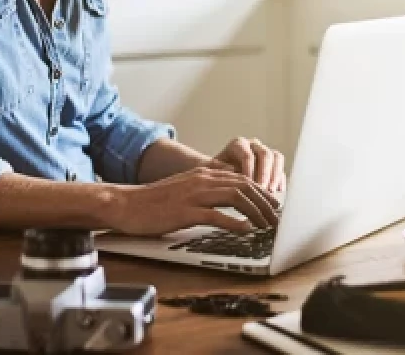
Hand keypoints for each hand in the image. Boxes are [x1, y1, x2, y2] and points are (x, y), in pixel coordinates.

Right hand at [110, 166, 280, 235]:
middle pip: (244, 186)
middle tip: (277, 218)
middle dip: (265, 203)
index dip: (262, 192)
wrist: (126, 204)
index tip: (274, 206)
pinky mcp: (184, 211)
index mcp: (204, 173)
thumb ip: (207, 187)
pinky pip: (215, 215)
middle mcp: (202, 180)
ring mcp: (194, 194)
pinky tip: (245, 230)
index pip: (242, 179)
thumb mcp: (186, 187)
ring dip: (255, 212)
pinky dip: (234, 222)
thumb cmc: (154, 201)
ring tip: (267, 226)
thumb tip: (231, 193)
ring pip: (235, 198)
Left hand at [207, 136, 285, 194]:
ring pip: (276, 158)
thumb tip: (235, 177)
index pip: (247, 154)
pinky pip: (281, 167)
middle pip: (265, 154)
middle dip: (265, 173)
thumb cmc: (212, 174)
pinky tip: (279, 191)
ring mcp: (264, 153)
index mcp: (238, 144)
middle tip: (263, 190)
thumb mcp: (211, 172)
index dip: (250, 170)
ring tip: (271, 191)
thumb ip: (221, 172)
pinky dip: (280, 178)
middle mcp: (253, 145)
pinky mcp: (271, 164)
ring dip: (275, 175)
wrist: (217, 176)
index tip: (249, 185)